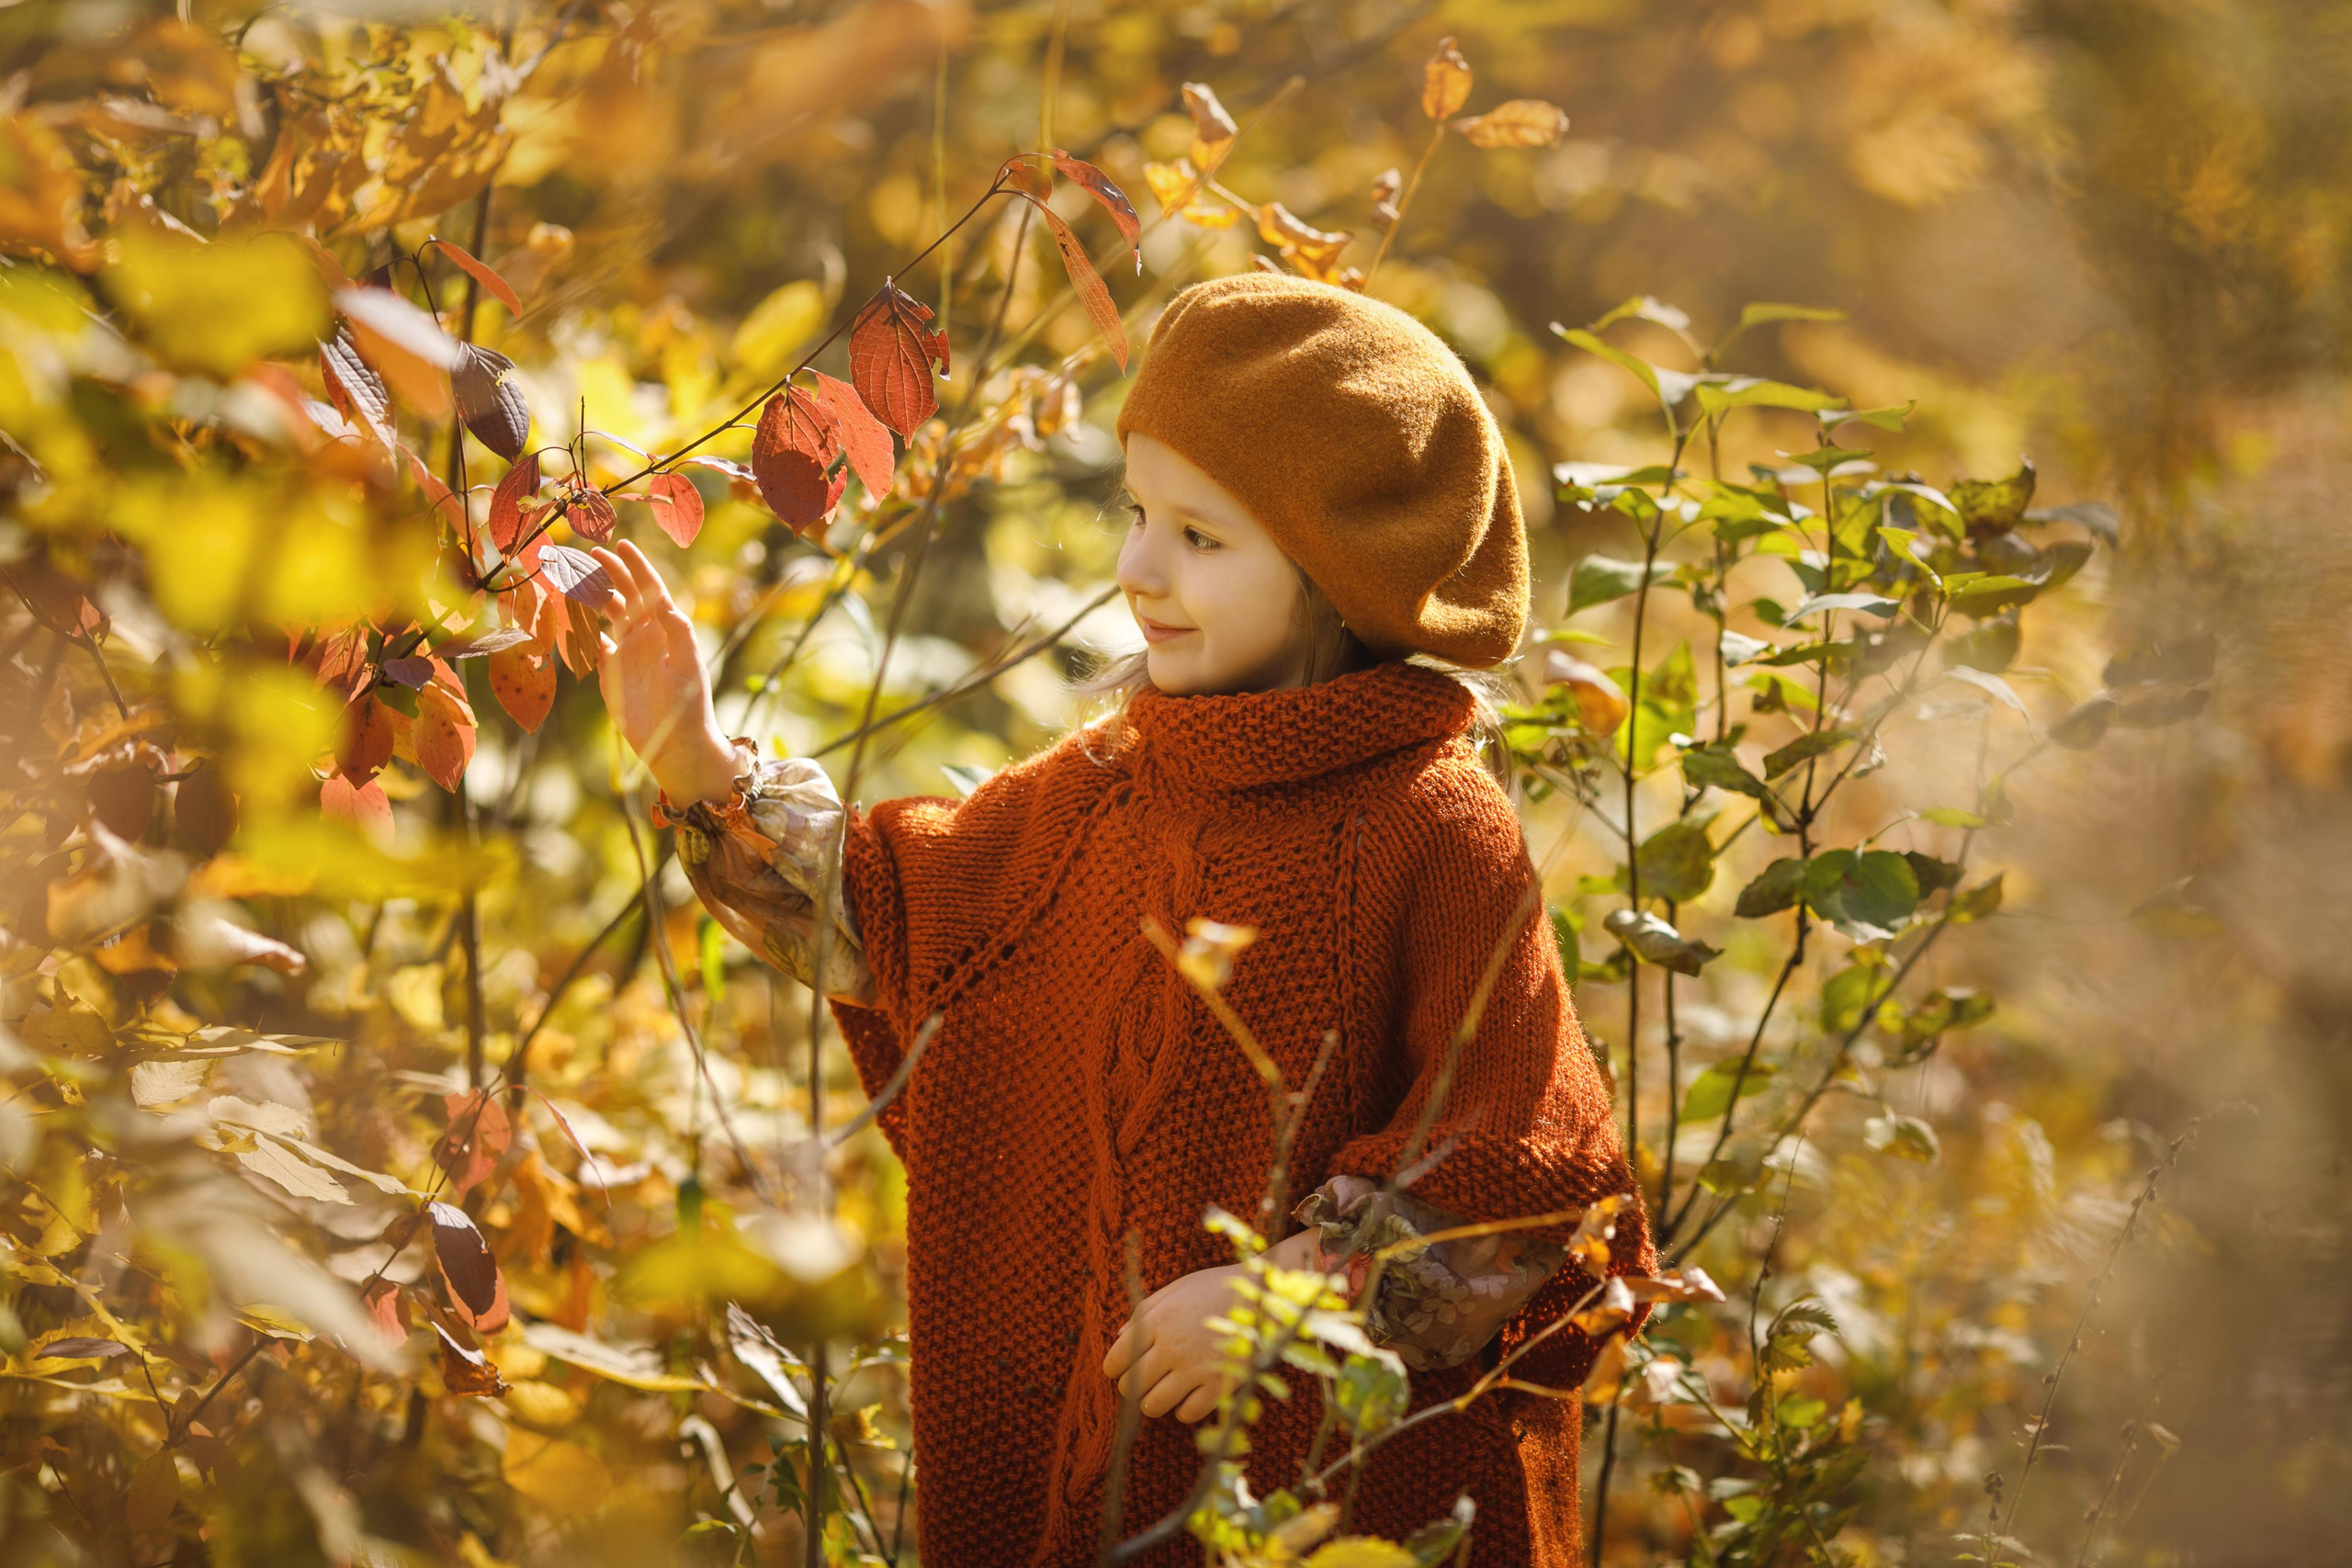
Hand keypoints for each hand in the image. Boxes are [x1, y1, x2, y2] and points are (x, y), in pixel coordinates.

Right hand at [587, 539, 736, 804]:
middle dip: (609, 572)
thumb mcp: (687, 664)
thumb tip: (664, 602)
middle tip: (590, 553)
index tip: (622, 544)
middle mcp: (646, 635)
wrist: (674, 743)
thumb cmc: (688, 705)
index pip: (650, 589)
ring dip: (592, 595)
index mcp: (666, 629)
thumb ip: (677, 631)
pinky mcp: (611, 671)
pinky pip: (592, 643)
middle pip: (625, 595)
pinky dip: (579, 628)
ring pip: (606, 614)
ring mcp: (627, 652)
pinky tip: (566, 614)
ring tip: (573, 576)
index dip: (636, 566)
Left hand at [1101, 1263, 1242, 1422]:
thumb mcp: (1177, 1289)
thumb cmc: (1216, 1289)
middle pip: (1131, 1386)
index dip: (1114, 1369)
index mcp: (1158, 1321)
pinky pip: (1188, 1414)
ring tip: (1163, 1393)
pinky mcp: (1220, 1386)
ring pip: (1154, 1405)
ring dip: (1153, 1402)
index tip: (1122, 1369)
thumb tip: (1118, 1337)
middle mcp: (1172, 1347)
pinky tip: (1190, 1397)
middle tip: (1146, 1380)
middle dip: (1132, 1386)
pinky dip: (1184, 1410)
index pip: (1116, 1359)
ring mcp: (1196, 1368)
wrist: (1265, 1294)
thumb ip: (1145, 1311)